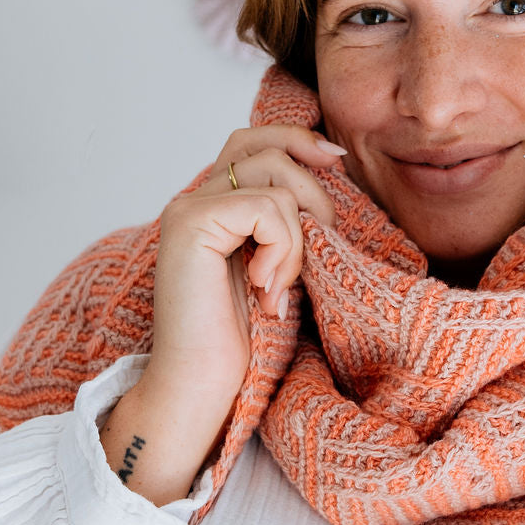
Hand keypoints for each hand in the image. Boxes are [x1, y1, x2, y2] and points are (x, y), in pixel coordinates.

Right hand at [148, 123, 343, 410]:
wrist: (201, 384)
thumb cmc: (241, 339)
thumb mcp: (276, 267)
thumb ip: (287, 222)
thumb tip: (330, 165)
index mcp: (210, 206)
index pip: (252, 141)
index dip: (296, 140)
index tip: (336, 159)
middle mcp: (192, 199)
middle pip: (264, 147)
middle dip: (311, 192)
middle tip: (317, 249)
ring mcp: (188, 209)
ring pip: (275, 183)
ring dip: (297, 240)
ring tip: (278, 287)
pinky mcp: (191, 224)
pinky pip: (266, 209)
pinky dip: (282, 250)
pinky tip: (265, 290)